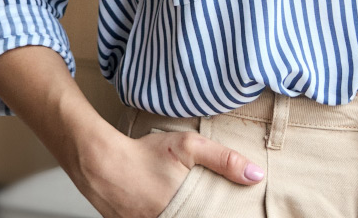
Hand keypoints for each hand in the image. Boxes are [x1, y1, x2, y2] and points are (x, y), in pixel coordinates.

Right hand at [76, 126, 264, 217]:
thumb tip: (255, 175)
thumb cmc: (145, 154)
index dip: (218, 211)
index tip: (230, 208)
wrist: (102, 163)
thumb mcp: (189, 147)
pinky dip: (164, 211)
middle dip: (201, 209)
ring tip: (180, 196)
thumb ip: (224, 160)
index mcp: (186, 213)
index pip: (211, 217)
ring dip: (183, 210)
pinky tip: (162, 199)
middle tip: (201, 198)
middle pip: (194, 217)